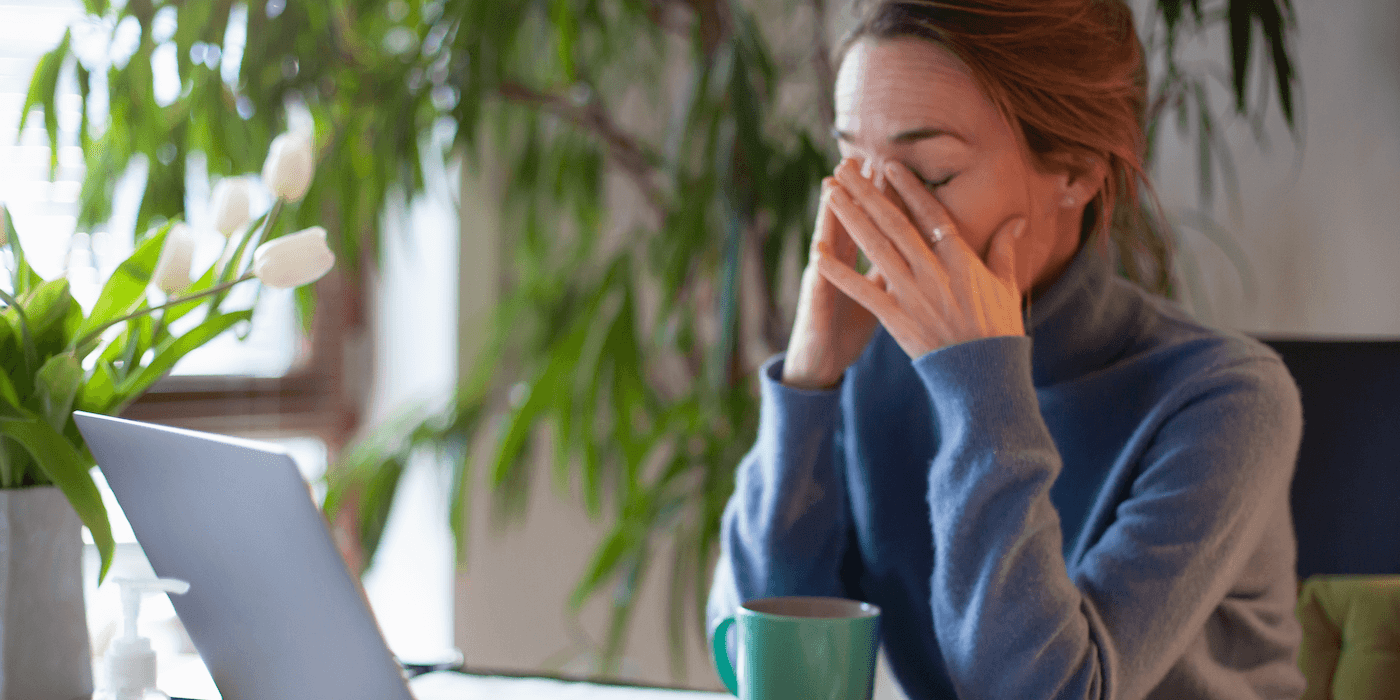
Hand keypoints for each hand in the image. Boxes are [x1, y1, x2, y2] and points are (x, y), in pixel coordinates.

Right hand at [781, 177, 884, 389]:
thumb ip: (894, 268)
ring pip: (827, 245)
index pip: (873, 223)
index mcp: (856, 262)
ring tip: (830, 187)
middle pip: (849, 223)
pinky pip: (819, 290)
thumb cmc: (846, 326)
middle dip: (856, 193)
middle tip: (861, 158)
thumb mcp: (876, 294)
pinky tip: (817, 252)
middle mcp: (837, 266)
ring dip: (828, 218)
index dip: (882, 196)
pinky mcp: (816, 309)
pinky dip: (819, 272)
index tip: (891, 166)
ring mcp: (824, 285)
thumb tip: (919, 247)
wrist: (820, 361)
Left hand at [815, 159, 1025, 358]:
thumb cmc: (997, 329)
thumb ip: (1005, 248)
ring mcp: (913, 294)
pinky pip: (862, 291)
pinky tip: (817, 254)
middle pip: (894, 223)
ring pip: (875, 247)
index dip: (908, 188)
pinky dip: (838, 273)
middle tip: (844, 168)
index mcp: (960, 259)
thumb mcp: (1006, 284)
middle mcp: (933, 271)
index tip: (889, 164)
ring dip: (849, 218)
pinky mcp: (896, 318)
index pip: (930, 214)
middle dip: (867, 192)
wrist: (984, 373)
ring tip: (829, 193)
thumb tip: (1019, 218)